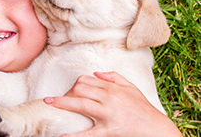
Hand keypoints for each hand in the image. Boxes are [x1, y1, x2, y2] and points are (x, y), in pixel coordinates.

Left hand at [44, 72, 181, 136]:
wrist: (156, 128)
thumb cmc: (142, 108)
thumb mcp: (131, 87)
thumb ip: (114, 77)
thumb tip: (96, 72)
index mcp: (112, 88)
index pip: (86, 79)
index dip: (74, 84)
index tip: (70, 91)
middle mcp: (108, 98)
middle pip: (80, 88)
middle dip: (67, 92)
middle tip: (58, 101)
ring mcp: (108, 114)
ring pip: (81, 104)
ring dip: (62, 103)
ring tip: (47, 103)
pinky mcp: (109, 130)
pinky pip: (88, 133)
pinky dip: (74, 135)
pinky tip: (62, 135)